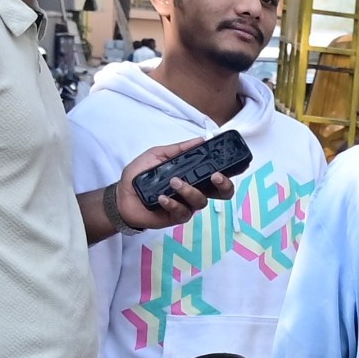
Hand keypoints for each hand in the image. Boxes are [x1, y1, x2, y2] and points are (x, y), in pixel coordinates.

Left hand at [109, 138, 234, 233]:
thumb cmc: (140, 176)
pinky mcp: (176, 217)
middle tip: (215, 176)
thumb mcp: (158, 155)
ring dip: (190, 191)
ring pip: (201, 201)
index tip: (236, 163)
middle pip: (222, 193)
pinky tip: (163, 197)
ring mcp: (186, 205)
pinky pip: (182, 212)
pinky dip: (173, 203)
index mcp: (194, 176)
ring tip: (174, 182)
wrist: (122, 195)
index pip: (217, 175)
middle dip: (224, 185)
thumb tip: (200, 140)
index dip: (230, 171)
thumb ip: (178, 149)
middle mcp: (194, 191)